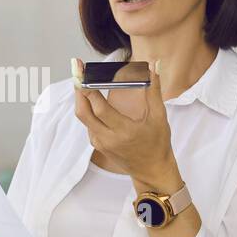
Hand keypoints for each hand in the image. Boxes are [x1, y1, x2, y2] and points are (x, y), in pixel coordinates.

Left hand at [72, 59, 178, 189]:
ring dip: (81, 98)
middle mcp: (108, 139)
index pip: (100, 109)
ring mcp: (101, 143)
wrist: (152, 171)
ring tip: (81, 78)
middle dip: (78, 89)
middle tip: (77, 70)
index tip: (83, 73)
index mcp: (124, 131)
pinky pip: (88, 124)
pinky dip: (87, 109)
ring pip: (83, 118)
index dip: (89, 90)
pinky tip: (90, 96)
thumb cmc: (158, 143)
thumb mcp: (159, 117)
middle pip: (84, 113)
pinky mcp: (98, 145)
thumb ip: (154, 90)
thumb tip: (154, 65)